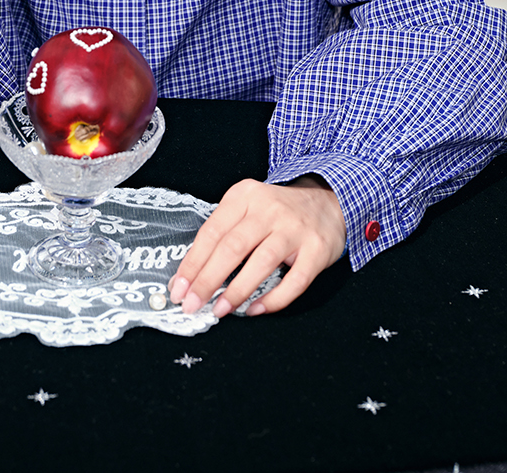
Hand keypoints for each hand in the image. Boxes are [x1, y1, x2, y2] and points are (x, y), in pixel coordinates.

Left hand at [169, 175, 345, 317]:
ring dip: (237, 291)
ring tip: (219, 310)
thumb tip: (193, 274)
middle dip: (207, 280)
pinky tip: (254, 310)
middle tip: (191, 305)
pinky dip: (273, 299)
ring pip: (261, 262)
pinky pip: (294, 281)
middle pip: (232, 247)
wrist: (328, 201)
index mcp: (245, 196)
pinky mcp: (317, 249)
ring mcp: (294, 228)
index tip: (178, 289)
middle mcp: (269, 209)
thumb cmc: (278, 212)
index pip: (212, 232)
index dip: (193, 263)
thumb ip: (225, 232)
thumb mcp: (248, 207)